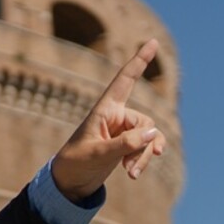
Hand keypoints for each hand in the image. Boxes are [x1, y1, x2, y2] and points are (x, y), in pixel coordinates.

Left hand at [50, 39, 167, 201]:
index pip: (124, 80)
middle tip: (129, 168)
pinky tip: (134, 175)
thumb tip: (154, 133)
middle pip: (145, 122)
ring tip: (131, 174)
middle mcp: (116, 116)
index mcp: (104, 109)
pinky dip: (143, 160)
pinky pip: (147, 146)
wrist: (69, 181)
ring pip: (149, 137)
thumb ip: (126, 143)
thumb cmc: (76, 162)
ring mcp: (123, 130)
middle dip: (142, 146)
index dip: (139, 61)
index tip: (152, 42)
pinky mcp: (127, 144)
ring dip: (143, 156)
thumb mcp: (98, 154)